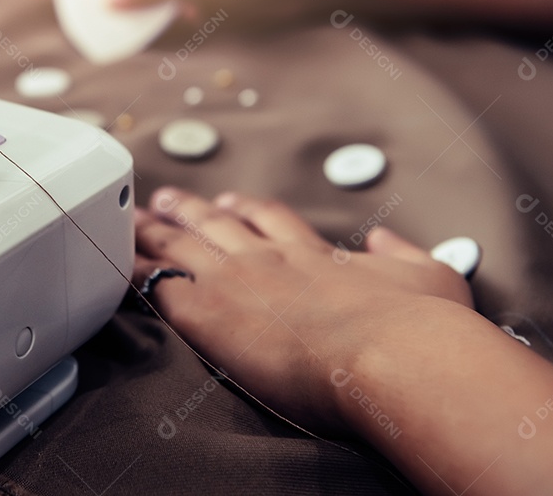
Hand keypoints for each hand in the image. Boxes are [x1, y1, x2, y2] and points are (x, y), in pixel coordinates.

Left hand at [133, 187, 472, 432]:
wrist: (393, 353)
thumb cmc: (420, 327)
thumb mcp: (431, 275)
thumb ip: (402, 251)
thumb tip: (386, 236)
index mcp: (315, 254)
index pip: (270, 220)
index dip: (245, 211)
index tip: (230, 203)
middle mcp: (270, 259)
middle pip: (215, 224)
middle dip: (188, 210)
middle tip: (165, 199)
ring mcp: (236, 281)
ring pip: (179, 247)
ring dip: (154, 233)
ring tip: (134, 221)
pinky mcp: (209, 313)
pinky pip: (159, 287)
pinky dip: (138, 274)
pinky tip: (121, 267)